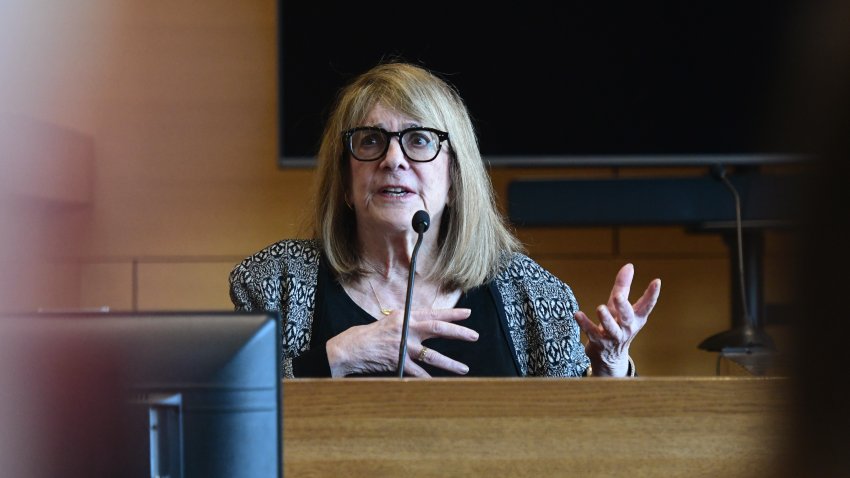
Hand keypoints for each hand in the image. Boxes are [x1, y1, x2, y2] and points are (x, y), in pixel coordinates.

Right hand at [326, 308, 477, 376]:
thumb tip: (426, 319)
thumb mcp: (391, 321)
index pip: (433, 313)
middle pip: (438, 330)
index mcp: (405, 317)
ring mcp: (404, 347)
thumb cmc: (371, 334)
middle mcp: (407, 329)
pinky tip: (439, 384)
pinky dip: (428, 380)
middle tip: (474, 336)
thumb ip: (408, 320)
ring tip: (464, 368)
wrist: (352, 348)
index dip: (451, 314)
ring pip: (433, 356)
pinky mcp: (399, 363)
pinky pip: (418, 373)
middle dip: (458, 333)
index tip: (467, 313)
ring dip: (450, 363)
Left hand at [574, 264, 660, 376]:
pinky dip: (584, 324)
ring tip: (600, 308)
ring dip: (606, 319)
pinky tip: (577, 314)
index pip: (646, 306)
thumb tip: (629, 265)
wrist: (610, 358)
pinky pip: (591, 333)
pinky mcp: (598, 342)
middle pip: (627, 317)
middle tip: (618, 295)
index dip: (652, 294)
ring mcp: (613, 337)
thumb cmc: (617, 325)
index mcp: (635, 319)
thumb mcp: (620, 307)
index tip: (656, 281)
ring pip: (611, 328)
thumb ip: (623, 286)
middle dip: (623, 306)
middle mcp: (626, 328)